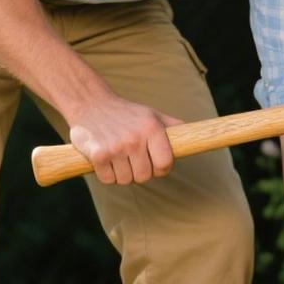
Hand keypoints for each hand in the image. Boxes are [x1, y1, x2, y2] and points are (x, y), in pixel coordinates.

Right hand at [67, 92, 183, 184]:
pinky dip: (107, 175)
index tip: (155, 166)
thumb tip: (193, 134)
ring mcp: (116, 147)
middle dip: (140, 173)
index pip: (165, 164)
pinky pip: (108, 179)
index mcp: (152, 129)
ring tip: (119, 159)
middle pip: (145, 176)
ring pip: (126, 180)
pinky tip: (106, 161)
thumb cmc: (125, 113)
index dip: (161, 170)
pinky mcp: (98, 154)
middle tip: (133, 162)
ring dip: (122, 175)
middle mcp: (135, 138)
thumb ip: (172, 126)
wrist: (89, 103)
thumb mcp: (151, 114)